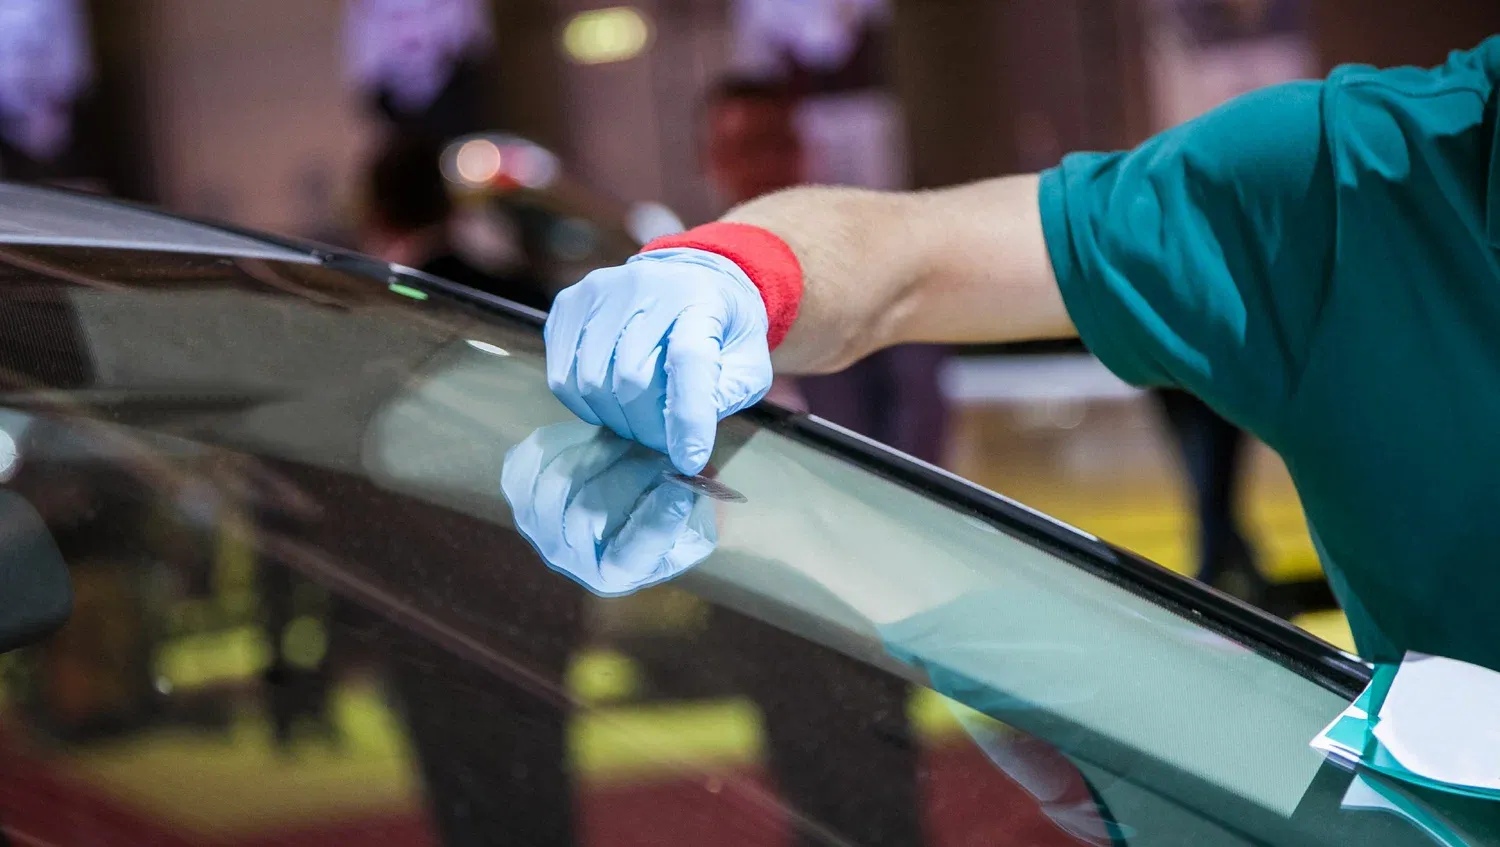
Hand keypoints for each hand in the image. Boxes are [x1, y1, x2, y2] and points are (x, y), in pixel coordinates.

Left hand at [500, 422, 718, 596]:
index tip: (681, 489)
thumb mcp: (690, 520)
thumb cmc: (663, 508)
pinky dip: (562, 442)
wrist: (620, 492)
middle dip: (628, 475)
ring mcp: (538, 526)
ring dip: (598, 454)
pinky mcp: (520, 491)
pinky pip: (530, 463)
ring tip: (630, 438)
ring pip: (557, 486)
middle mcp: (569, 557)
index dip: (655, 523)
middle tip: (659, 451)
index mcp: (614, 573)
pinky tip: (593, 434)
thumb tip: (685, 484)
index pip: (628, 558)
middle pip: (587, 515)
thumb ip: (688, 510)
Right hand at [544, 248, 772, 474]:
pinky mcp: (568, 305)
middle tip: (663, 438)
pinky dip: (586, 405)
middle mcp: (646, 287)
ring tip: (639, 418)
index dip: (687, 416)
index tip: (688, 459)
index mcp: (700, 299)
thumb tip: (689, 443)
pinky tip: (610, 401)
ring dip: (616, 419)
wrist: (688, 275)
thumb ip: (728, 395)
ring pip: (592, 383)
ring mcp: (600, 292)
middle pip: (632, 380)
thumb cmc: (721, 329)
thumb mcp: (749, 361)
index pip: (688, 359)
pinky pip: (563, 377)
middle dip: (648, 427)